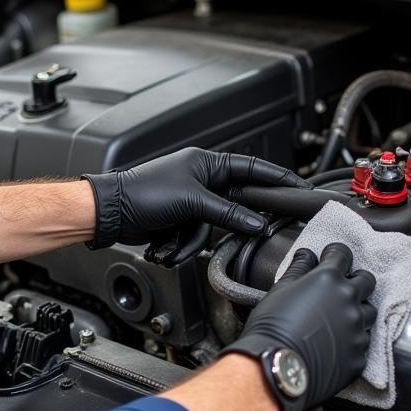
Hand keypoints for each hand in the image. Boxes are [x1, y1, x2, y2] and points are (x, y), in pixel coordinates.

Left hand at [82, 147, 307, 265]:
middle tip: (245, 233)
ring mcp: (189, 202)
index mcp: (206, 163)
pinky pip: (193, 239)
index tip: (300, 187)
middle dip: (222, 225)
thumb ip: (227, 213)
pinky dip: (178, 246)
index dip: (277, 179)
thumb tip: (254, 222)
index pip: (252, 168)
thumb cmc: (143, 194)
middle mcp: (200, 180)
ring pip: (210, 229)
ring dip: (188, 242)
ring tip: (169, 243)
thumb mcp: (191, 202)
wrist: (111, 214)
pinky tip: (162, 246)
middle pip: (230, 206)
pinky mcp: (178, 221)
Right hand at [224, 243, 375, 410]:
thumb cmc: (272, 327)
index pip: (343, 255)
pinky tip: (336, 342)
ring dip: (358, 310)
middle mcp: (349, 301)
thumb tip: (307, 254)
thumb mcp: (280, 290)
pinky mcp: (359, 356)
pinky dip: (352, 339)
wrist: (276, 367)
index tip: (330, 256)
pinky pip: (362, 342)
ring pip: (370, 312)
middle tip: (341, 285)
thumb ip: (298, 269)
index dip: (336, 254)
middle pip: (367, 281)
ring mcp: (357, 330)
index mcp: (329, 280)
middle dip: (355, 279)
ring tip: (340, 316)